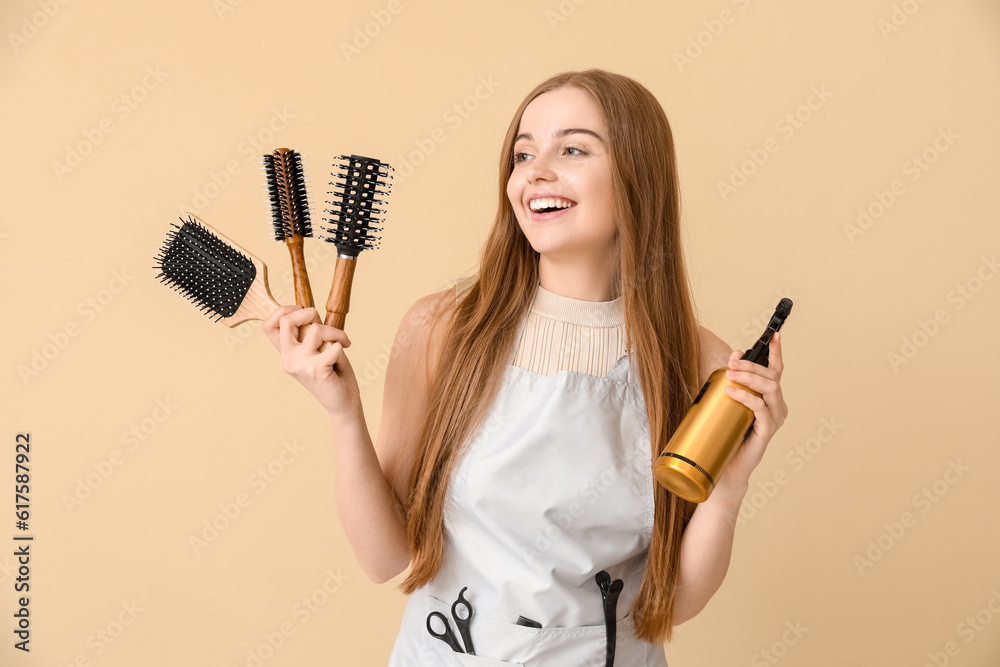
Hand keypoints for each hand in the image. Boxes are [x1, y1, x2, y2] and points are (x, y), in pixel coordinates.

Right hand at [262, 305, 360, 418]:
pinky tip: (341, 362)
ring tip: (342, 345)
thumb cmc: (333, 374)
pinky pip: (335, 345)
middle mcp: (288, 359)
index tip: (301, 310)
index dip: (282, 310)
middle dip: (309, 313)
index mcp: (286, 353)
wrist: (343, 404)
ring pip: (316, 330)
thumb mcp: (317, 350)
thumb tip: (309, 312)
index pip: (268, 325)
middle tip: (324, 325)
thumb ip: (309, 334)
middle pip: (286, 321)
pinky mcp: (315, 369)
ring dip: (336, 334)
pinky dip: (343, 347)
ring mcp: (300, 364)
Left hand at [713, 331, 788, 499]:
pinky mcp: (767, 431)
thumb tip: (733, 356)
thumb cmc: (728, 434)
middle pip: (771, 377)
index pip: (776, 371)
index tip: (774, 335)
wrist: (726, 468)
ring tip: (731, 373)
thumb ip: (733, 380)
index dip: (776, 353)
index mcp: (770, 398)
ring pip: (770, 389)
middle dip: (751, 365)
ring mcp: (774, 419)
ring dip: (750, 377)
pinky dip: (746, 396)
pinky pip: (760, 408)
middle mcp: (777, 407)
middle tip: (732, 363)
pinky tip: (731, 390)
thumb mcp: (728, 402)